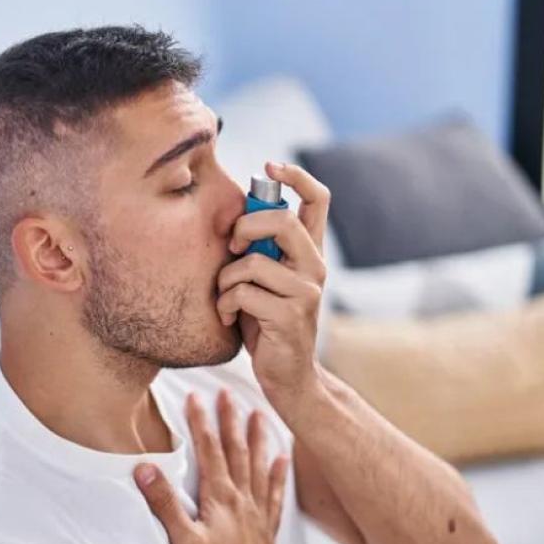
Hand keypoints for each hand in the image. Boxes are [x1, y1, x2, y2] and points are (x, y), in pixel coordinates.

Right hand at [134, 388, 289, 543]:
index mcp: (221, 498)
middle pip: (236, 451)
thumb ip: (164, 503)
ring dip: (258, 438)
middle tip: (229, 392)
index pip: (210, 450)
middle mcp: (242, 500)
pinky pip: (275, 495)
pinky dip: (279, 474)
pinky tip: (283, 460)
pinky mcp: (267, 531)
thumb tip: (145, 468)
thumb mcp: (182, 540)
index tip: (197, 395)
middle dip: (230, 420)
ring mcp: (258, 515)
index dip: (202, 421)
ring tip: (261, 414)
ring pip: (259, 467)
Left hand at [217, 161, 330, 400]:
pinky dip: (224, 303)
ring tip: (224, 296)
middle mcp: (314, 267)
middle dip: (244, 226)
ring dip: (225, 279)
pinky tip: (226, 317)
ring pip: (252, 262)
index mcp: (310, 252)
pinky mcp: (290, 317)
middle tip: (231, 246)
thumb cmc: (266, 324)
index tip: (270, 166)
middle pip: (281, 220)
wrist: (288, 377)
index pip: (319, 199)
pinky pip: (243, 293)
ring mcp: (306, 292)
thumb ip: (259, 249)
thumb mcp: (264, 280)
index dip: (297, 175)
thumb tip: (232, 215)